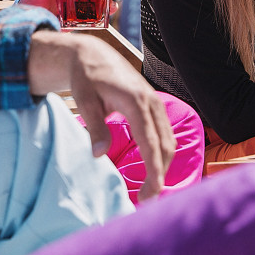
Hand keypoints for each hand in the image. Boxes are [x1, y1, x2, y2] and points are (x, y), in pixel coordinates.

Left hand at [27, 31, 174, 200]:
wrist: (93, 55)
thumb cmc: (87, 78)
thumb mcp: (85, 102)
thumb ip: (95, 128)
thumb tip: (99, 155)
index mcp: (136, 102)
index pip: (151, 144)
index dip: (153, 171)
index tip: (150, 194)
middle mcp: (152, 103)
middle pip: (165, 146)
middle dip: (160, 174)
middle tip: (146, 199)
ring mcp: (156, 103)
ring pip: (169, 141)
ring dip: (163, 165)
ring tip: (149, 188)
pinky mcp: (155, 105)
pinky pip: (165, 133)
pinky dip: (162, 152)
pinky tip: (153, 167)